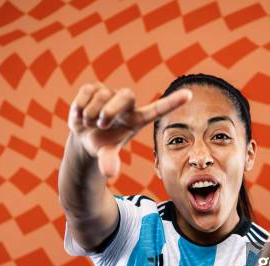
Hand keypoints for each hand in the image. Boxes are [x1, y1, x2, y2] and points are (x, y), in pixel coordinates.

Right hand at [68, 83, 191, 177]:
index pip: (158, 109)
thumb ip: (109, 162)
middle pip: (125, 95)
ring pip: (101, 96)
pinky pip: (86, 93)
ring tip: (90, 124)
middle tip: (100, 125)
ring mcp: (111, 93)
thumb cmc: (102, 145)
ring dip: (91, 115)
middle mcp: (127, 103)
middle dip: (109, 111)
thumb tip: (109, 173)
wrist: (83, 136)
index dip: (173, 102)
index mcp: (137, 119)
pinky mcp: (94, 87)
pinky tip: (80, 116)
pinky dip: (79, 108)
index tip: (190, 95)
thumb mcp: (106, 154)